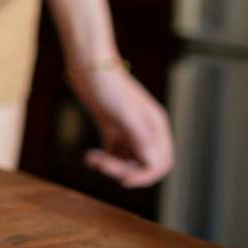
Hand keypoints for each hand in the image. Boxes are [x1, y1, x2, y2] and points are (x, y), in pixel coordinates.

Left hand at [70, 65, 173, 187]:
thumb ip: (140, 138)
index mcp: (156, 126)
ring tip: (92, 158)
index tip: (124, 181)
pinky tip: (89, 157)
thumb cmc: (108, 86)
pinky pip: (113, 153)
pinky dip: (104, 159)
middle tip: (101, 164)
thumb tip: (152, 163)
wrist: (87, 67)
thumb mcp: (125, 113)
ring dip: (111, 165)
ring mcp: (129, 129)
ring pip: (127, 160)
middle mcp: (146, 130)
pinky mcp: (112, 128)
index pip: (161, 162)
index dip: (145, 176)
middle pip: (143, 164)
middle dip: (124, 170)